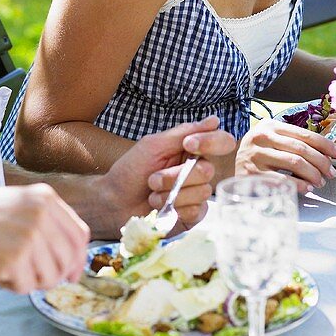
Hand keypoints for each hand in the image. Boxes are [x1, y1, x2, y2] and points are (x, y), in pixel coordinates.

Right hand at [0, 185, 89, 292]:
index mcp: (45, 197)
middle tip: (30, 277)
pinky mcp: (15, 257)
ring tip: (5, 267)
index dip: (77, 259)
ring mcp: (30, 233)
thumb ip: (45, 227)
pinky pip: (27, 287)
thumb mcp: (15, 208)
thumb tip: (73, 265)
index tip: (69, 274)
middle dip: (54, 276)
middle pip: (70, 259)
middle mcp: (42, 212)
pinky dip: (12, 285)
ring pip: (51, 277)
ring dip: (30, 281)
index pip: (79, 234)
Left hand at [103, 116, 234, 231]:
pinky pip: (197, 211)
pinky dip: (176, 208)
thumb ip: (184, 132)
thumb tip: (214, 120)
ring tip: (153, 195)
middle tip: (152, 179)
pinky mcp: (193, 215)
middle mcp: (198, 170)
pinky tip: (161, 208)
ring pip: (202, 192)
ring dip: (171, 194)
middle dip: (176, 176)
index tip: (188, 144)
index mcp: (191, 150)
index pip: (222, 142)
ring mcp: (196, 194)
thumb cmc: (130, 170)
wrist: (114, 202)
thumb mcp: (154, 145)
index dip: (211, 142)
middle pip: (208, 170)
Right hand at [235, 118, 335, 193]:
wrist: (227, 165)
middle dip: (321, 162)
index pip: (304, 134)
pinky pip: (282, 180)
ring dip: (313, 174)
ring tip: (320, 182)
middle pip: (301, 149)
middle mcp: (261, 137)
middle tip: (331, 173)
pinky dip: (299, 185)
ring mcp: (255, 155)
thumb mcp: (272, 140)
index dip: (325, 144)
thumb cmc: (258, 154)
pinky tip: (307, 188)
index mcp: (271, 126)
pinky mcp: (251, 174)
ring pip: (294, 163)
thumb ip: (294, 142)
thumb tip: (328, 153)